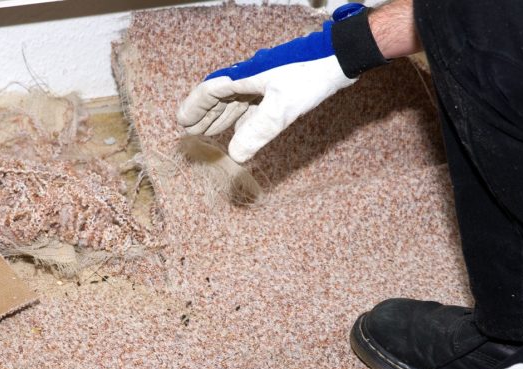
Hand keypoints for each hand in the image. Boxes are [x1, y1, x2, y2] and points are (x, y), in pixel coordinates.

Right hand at [176, 4, 368, 162]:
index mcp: (245, 75)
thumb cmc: (309, 76)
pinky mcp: (279, 88)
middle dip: (204, 115)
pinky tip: (239, 132)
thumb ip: (257, 132)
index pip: (210, 91)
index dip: (194, 107)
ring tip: (207, 133)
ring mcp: (265, 82)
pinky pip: (252, 105)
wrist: (340, 59)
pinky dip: (241, 119)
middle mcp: (250, 77)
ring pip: (235, 101)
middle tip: (189, 132)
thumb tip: (234, 156)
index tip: (181, 123)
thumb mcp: (282, 107)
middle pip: (219, 96)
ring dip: (220, 117)